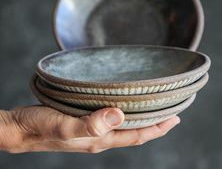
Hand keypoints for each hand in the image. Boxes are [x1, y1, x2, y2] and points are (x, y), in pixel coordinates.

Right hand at [0, 106, 179, 152]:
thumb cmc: (42, 127)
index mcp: (100, 139)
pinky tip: (122, 105)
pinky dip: (122, 113)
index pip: (136, 135)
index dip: (157, 128)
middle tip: (169, 111)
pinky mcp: (84, 122)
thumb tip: (119, 115)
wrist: (23, 129)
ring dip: (139, 118)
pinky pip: (110, 119)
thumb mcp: (65, 126)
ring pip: (123, 126)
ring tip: (151, 107)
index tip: (174, 117)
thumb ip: (92, 124)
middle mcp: (99, 137)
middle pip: (134, 132)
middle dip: (154, 123)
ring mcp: (92, 131)